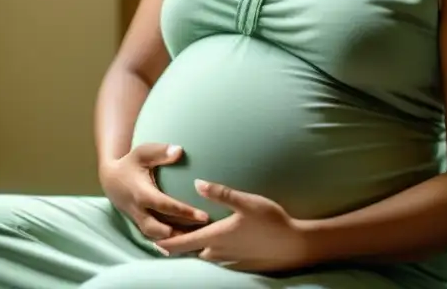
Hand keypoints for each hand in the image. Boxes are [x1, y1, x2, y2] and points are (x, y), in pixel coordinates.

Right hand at [100, 143, 209, 239]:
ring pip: (156, 238)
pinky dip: (169, 243)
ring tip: (198, 243)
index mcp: (141, 194)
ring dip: (175, 242)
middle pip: (159, 229)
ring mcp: (138, 220)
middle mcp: (139, 211)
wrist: (110, 180)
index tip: (204, 216)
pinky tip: (187, 245)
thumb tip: (179, 151)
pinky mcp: (140, 225)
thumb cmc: (130, 163)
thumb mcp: (142, 153)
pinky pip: (154, 238)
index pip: (164, 206)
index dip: (184, 212)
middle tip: (202, 234)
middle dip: (180, 234)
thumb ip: (160, 152)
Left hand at [155, 180, 312, 272]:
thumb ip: (221, 193)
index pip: (182, 243)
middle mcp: (218, 252)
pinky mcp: (240, 263)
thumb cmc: (271, 221)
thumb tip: (197, 183)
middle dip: (179, 243)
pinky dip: (211, 250)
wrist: (294, 245)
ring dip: (196, 247)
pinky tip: (217, 242)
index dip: (165, 242)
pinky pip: (218, 258)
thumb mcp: (247, 202)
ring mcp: (229, 260)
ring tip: (189, 235)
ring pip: (205, 256)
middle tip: (168, 232)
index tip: (153, 239)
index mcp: (216, 237)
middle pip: (192, 251)